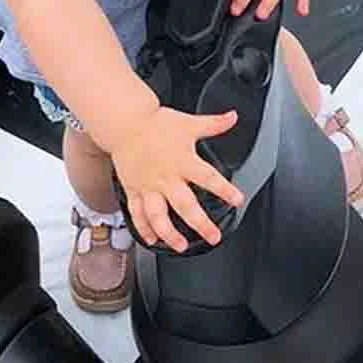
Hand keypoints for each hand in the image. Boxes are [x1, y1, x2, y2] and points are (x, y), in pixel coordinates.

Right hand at [111, 106, 244, 252]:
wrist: (125, 124)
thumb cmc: (157, 124)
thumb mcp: (189, 123)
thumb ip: (213, 124)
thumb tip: (233, 117)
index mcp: (182, 161)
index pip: (208, 177)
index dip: (224, 190)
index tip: (237, 200)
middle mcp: (165, 177)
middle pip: (184, 205)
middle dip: (200, 223)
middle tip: (213, 236)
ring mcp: (148, 186)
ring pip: (157, 215)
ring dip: (169, 233)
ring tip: (181, 246)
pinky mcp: (133, 190)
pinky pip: (137, 214)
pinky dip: (144, 228)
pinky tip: (153, 240)